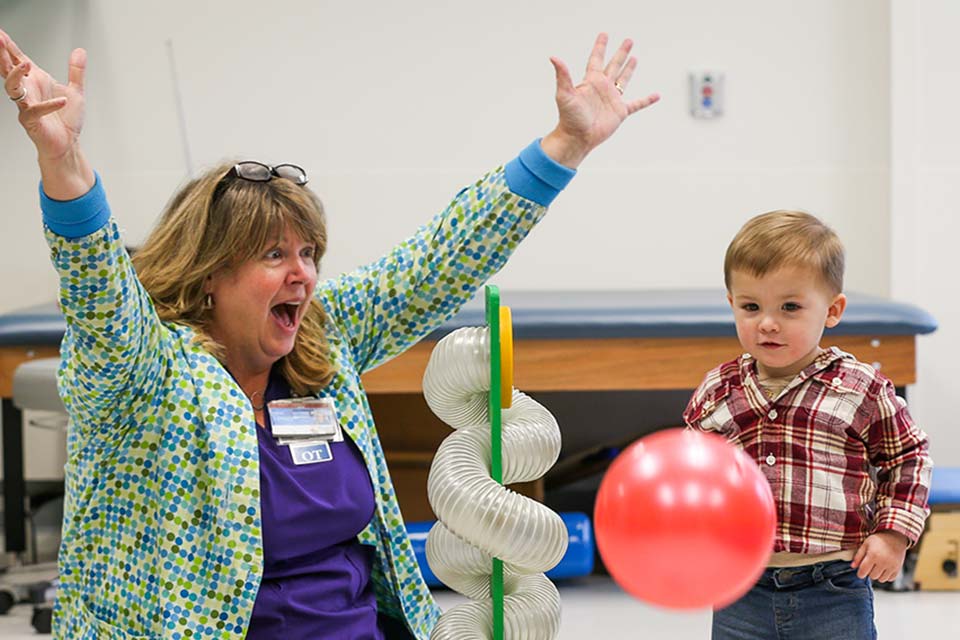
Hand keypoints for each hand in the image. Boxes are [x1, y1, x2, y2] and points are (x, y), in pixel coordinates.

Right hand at [1, 28, 92, 197]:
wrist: (68, 144)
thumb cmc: (67, 120)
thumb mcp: (75, 91)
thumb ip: (76, 71)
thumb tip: (79, 51)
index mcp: (35, 81)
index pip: (18, 60)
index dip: (9, 46)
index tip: (0, 32)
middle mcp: (28, 91)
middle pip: (8, 69)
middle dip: (3, 54)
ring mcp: (26, 106)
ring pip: (13, 87)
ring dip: (16, 75)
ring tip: (25, 64)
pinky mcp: (32, 121)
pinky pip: (35, 111)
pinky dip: (49, 105)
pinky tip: (62, 100)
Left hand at [541, 33, 658, 167]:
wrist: (577, 137)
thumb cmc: (569, 118)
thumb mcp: (564, 94)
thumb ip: (562, 75)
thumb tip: (553, 57)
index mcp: (591, 81)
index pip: (596, 59)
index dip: (600, 46)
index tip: (604, 34)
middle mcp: (602, 88)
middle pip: (614, 65)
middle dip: (621, 53)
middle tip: (629, 40)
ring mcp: (612, 99)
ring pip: (623, 80)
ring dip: (629, 69)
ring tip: (634, 57)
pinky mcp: (620, 112)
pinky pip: (636, 104)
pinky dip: (646, 100)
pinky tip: (656, 95)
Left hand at [851, 530, 909, 581]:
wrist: (895, 537)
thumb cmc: (878, 540)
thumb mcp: (865, 544)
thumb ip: (858, 556)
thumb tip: (852, 566)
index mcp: (873, 555)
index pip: (864, 571)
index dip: (860, 574)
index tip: (860, 573)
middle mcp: (883, 562)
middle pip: (872, 576)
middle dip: (869, 572)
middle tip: (870, 566)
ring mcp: (892, 566)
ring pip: (881, 579)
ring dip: (878, 575)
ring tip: (877, 567)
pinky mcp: (898, 568)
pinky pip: (890, 579)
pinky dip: (887, 576)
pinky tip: (885, 568)